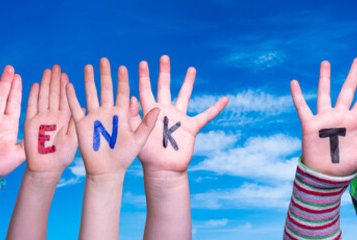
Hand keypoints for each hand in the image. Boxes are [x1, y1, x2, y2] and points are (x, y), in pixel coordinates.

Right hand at [0, 66, 25, 187]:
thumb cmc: (1, 166)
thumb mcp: (19, 154)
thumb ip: (29, 142)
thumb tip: (44, 133)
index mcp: (8, 123)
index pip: (13, 102)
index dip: (16, 90)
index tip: (19, 77)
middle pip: (1, 96)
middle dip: (5, 82)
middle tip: (10, 68)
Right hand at [24, 65, 77, 173]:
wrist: (47, 168)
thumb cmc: (63, 156)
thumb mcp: (75, 137)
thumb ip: (77, 121)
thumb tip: (84, 104)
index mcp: (65, 118)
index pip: (65, 98)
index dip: (65, 85)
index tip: (66, 73)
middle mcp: (53, 116)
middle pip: (53, 94)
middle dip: (54, 80)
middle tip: (56, 66)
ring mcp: (41, 118)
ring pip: (43, 96)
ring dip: (44, 83)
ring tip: (47, 71)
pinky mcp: (30, 123)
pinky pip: (31, 106)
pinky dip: (32, 95)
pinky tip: (34, 84)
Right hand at [66, 58, 160, 176]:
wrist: (107, 171)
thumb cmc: (125, 157)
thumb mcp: (139, 140)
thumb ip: (147, 124)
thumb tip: (158, 109)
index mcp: (121, 114)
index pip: (122, 92)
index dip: (122, 80)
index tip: (122, 67)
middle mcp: (107, 112)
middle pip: (106, 89)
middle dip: (105, 74)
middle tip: (104, 60)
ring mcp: (94, 117)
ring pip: (91, 94)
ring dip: (89, 81)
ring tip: (88, 67)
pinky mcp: (82, 125)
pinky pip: (75, 108)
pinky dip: (72, 98)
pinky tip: (69, 86)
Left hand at [135, 55, 226, 172]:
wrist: (163, 170)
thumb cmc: (147, 156)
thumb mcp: (136, 134)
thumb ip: (133, 116)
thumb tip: (131, 97)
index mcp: (150, 112)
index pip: (146, 90)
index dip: (144, 77)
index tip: (143, 63)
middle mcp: (165, 111)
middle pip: (164, 86)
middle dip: (164, 72)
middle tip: (164, 57)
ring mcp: (178, 118)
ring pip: (184, 95)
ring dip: (188, 82)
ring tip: (191, 69)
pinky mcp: (191, 127)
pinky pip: (206, 116)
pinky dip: (215, 108)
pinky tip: (225, 99)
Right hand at [291, 58, 356, 175]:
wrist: (325, 175)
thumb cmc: (345, 165)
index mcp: (353, 121)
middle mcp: (339, 116)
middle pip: (347, 91)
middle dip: (353, 76)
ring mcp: (324, 119)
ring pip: (324, 93)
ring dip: (325, 78)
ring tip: (326, 63)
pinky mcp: (309, 124)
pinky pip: (302, 107)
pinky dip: (297, 95)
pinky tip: (293, 82)